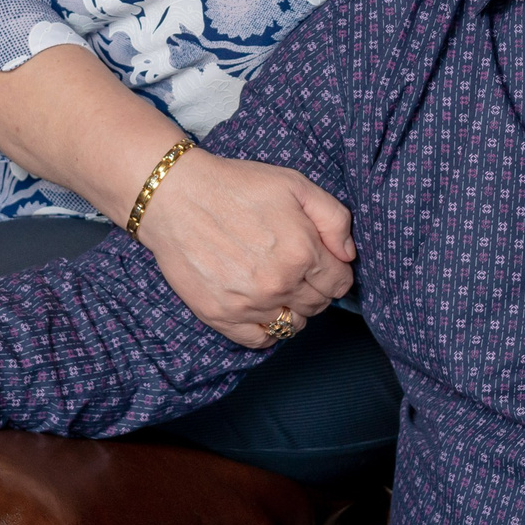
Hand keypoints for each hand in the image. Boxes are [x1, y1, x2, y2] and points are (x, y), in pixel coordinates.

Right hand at [134, 149, 354, 347]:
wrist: (176, 197)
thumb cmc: (237, 186)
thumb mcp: (295, 185)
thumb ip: (334, 218)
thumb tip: (348, 255)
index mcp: (302, 252)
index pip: (340, 283)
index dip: (335, 271)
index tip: (322, 261)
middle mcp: (279, 284)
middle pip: (319, 305)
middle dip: (315, 288)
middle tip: (297, 268)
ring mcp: (249, 304)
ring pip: (293, 325)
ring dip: (294, 308)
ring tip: (278, 285)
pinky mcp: (221, 317)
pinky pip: (260, 339)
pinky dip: (268, 328)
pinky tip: (261, 306)